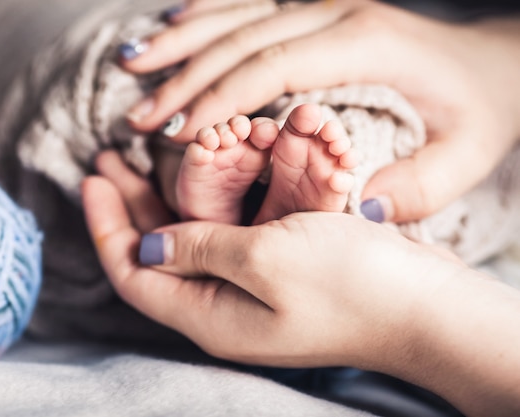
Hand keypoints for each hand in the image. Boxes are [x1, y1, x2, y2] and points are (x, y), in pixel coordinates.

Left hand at [82, 160, 462, 368]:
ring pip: (193, 238)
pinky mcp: (278, 268)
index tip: (93, 180)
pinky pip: (229, 230)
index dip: (106, 227)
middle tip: (108, 162)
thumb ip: (199, 249)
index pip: (133, 273)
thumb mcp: (263, 259)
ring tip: (144, 160)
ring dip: (168, 199)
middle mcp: (224, 305)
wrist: (424, 305)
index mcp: (209, 315)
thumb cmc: (349, 287)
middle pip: (158, 254)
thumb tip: (146, 248)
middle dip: (131, 206)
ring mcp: (252, 287)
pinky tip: (205, 173)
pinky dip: (212, 200)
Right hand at [123, 0, 519, 222]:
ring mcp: (324, 5)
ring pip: (237, 13)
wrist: (496, 66)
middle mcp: (338, 14)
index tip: (178, 135)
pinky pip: (249, 2)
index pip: (272, 67)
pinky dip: (206, 12)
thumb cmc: (478, 110)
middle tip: (140, 117)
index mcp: (366, 46)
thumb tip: (349, 211)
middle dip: (185, 79)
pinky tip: (172, 22)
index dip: (219, 99)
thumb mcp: (463, 158)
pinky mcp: (317, 10)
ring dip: (182, 41)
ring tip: (133, 65)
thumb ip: (410, 189)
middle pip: (242, 39)